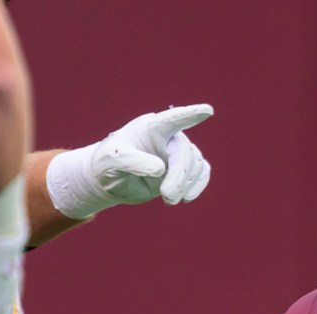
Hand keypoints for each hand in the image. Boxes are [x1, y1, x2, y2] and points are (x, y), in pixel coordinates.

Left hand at [47, 103, 212, 218]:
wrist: (112, 181)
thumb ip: (135, 162)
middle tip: (168, 197)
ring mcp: (177, 153)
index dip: (191, 114)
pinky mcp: (184, 169)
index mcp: (151, 127)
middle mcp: (168, 137)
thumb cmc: (109, 163)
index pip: (173, 119)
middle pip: (185, 153)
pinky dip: (197, 186)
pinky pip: (202, 173)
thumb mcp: (114, 160)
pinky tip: (186, 198)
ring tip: (169, 200)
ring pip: (195, 165)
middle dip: (179, 177)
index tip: (207, 111)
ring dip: (186, 185)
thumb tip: (161, 169)